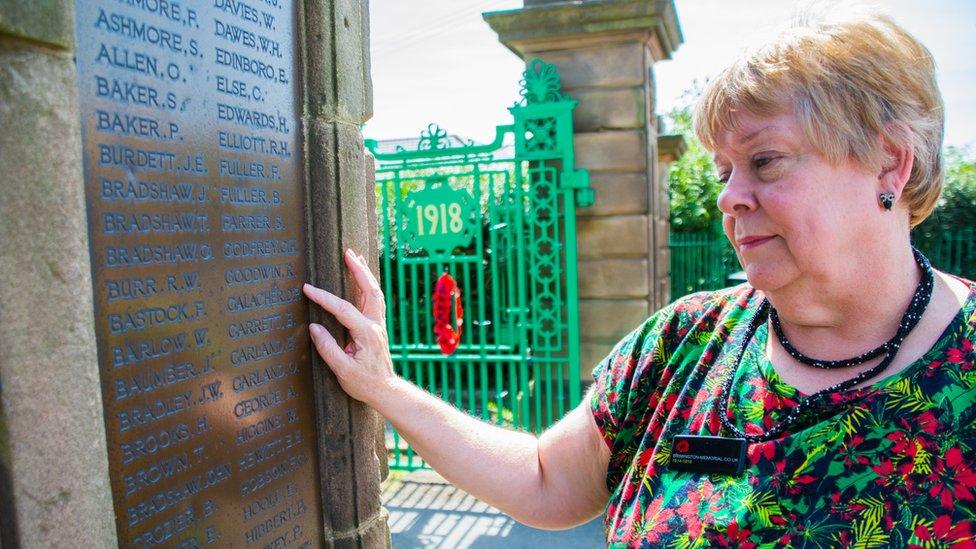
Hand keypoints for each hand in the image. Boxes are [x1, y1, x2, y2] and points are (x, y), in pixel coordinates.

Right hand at [303, 249, 395, 404]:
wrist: (385, 389)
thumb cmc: (364, 383)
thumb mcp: (343, 371)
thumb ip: (328, 349)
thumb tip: (314, 328)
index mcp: (366, 333)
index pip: (343, 309)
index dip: (324, 298)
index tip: (307, 289)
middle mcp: (375, 324)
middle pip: (369, 290)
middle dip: (358, 270)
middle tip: (347, 252)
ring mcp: (378, 324)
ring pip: (374, 292)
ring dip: (364, 274)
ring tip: (354, 257)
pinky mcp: (377, 326)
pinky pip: (373, 299)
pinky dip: (367, 285)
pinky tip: (361, 278)